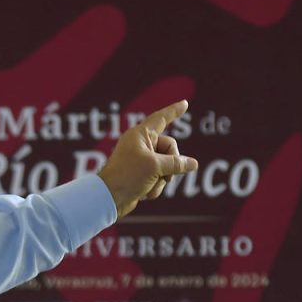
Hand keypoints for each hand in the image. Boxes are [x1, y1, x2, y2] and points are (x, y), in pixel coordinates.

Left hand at [97, 100, 199, 217]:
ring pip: (166, 166)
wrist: (108, 199)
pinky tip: (143, 193)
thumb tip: (192, 164)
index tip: (184, 103)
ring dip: (161, 180)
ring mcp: (140, 161)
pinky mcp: (140, 176)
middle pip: (170, 148)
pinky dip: (154, 187)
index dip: (174, 111)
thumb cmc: (128, 176)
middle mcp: (140, 145)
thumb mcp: (156, 166)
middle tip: (164, 175)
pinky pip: (158, 179)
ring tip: (148, 185)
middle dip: (171, 165)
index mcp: (140, 135)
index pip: (161, 118)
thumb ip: (177, 163)